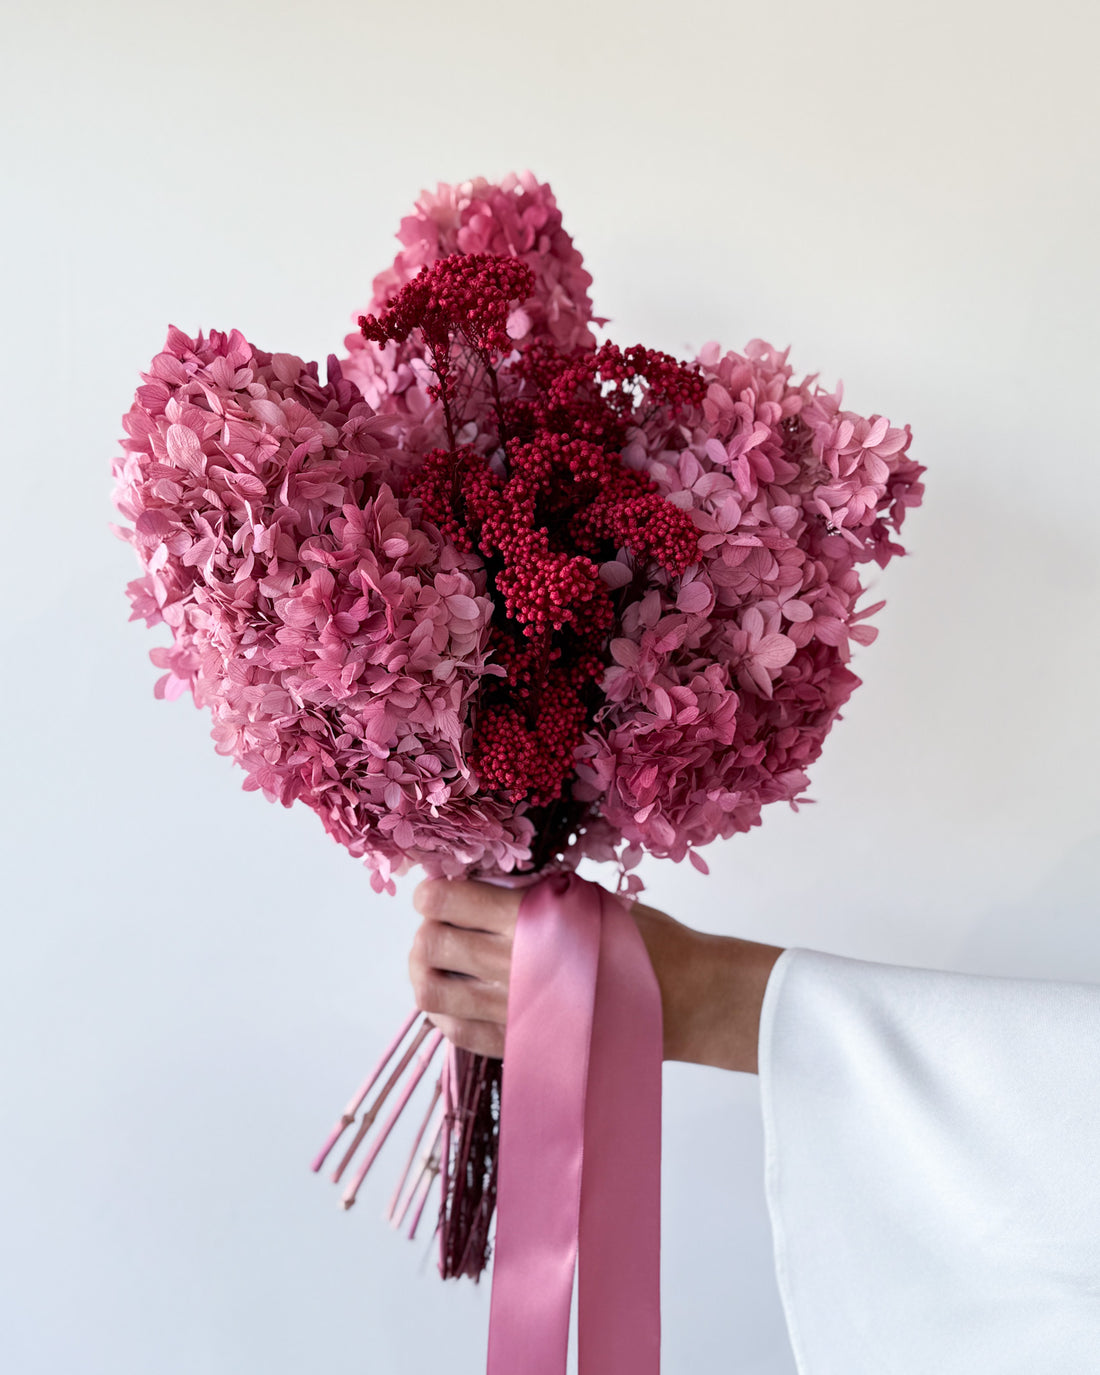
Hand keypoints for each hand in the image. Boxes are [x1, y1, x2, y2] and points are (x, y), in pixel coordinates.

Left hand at [409, 878, 783, 1071]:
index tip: (434, 889)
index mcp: (526, 920)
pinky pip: (458, 1033)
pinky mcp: (518, 1046)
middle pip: (431, 946)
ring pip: (433, 994)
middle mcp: (510, 966)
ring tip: (436, 961)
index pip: (447, 902)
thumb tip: (485, 885)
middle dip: (425, 929)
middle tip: (435, 922)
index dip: (430, 892)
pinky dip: (445, 1014)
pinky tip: (455, 998)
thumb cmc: (642, 940)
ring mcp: (510, 1012)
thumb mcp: (587, 899)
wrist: (684, 999)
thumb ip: (533, 895)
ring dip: (425, 971)